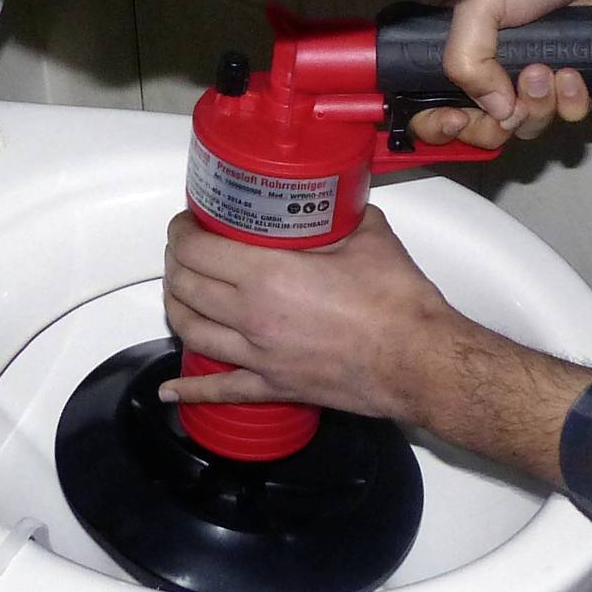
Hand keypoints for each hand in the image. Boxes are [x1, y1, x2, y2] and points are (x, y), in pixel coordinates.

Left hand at [160, 206, 453, 422]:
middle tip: (186, 250)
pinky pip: (221, 389)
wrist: (419, 361)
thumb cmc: (398, 303)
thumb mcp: (369, 237)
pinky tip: (171, 389)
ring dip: (178, 308)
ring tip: (182, 293)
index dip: (183, 232)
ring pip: (191, 332)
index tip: (189, 223)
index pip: (197, 250)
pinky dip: (190, 388)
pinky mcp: (274, 387)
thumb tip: (333, 203)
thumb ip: (340, 216)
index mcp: (268, 275)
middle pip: (185, 288)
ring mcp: (259, 356)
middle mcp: (252, 317)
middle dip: (177, 264)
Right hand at [411, 0, 591, 151]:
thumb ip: (466, 60)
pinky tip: (575, 73)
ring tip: (547, 70)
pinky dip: (571, 101)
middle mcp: (490, 67)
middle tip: (511, 106)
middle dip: (495, 124)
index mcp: (455, 47)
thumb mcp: (480, 2)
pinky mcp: (572, 79)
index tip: (457, 120)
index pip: (427, 103)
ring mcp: (532, 76)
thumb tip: (496, 112)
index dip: (436, 124)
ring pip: (526, 123)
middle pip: (479, 126)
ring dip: (537, 106)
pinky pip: (568, 114)